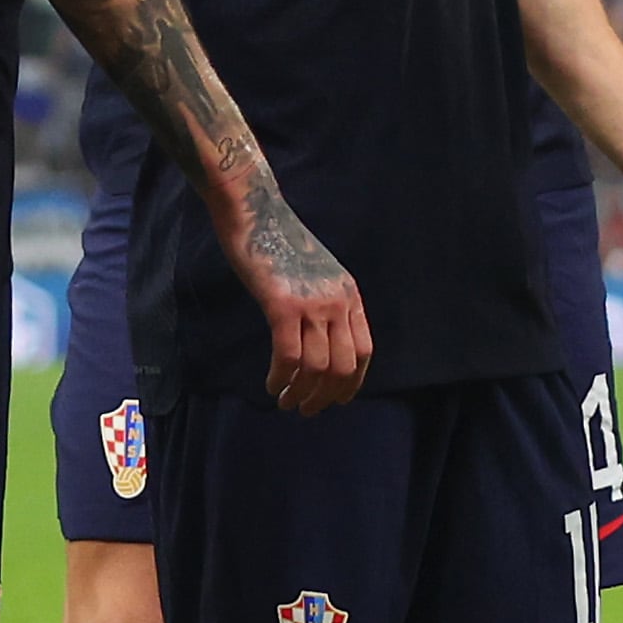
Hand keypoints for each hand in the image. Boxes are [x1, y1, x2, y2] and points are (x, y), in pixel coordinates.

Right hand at [216, 187, 373, 414]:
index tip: (334, 400)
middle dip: (326, 397)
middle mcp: (337, 301)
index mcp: (349, 295)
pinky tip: (272, 386)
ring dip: (301, 394)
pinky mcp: (282, 305)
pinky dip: (281, 378)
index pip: (364, 352)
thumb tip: (322, 344)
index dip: (351, 383)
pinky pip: (289, 356)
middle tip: (306, 410)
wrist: (257, 212)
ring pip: (317, 368)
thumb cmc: (281, 244)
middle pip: (343, 367)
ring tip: (286, 402)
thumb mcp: (318, 275)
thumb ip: (325, 305)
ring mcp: (311, 303)